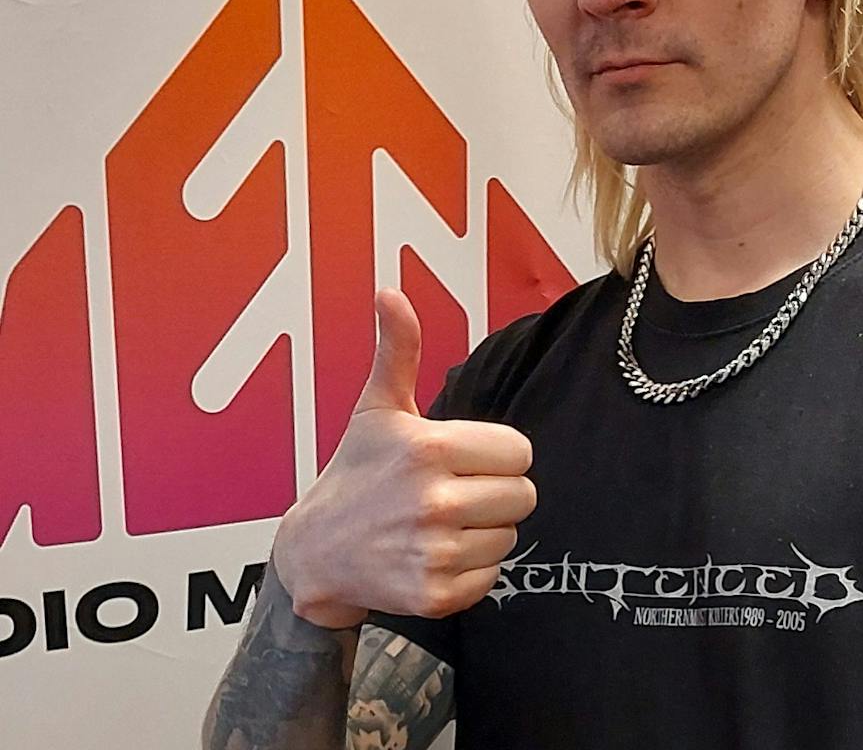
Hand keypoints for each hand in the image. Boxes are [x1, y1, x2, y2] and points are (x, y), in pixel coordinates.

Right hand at [273, 288, 536, 628]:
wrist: (313, 553)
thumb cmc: (354, 472)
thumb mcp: (377, 407)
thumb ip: (398, 349)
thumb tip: (390, 292)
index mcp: (428, 447)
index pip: (520, 451)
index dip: (498, 454)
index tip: (466, 458)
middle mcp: (433, 501)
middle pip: (523, 494)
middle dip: (497, 491)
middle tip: (457, 491)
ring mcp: (433, 552)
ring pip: (510, 535)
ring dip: (485, 530)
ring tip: (442, 523)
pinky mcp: (434, 595)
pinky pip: (491, 576)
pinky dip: (471, 569)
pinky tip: (436, 554)